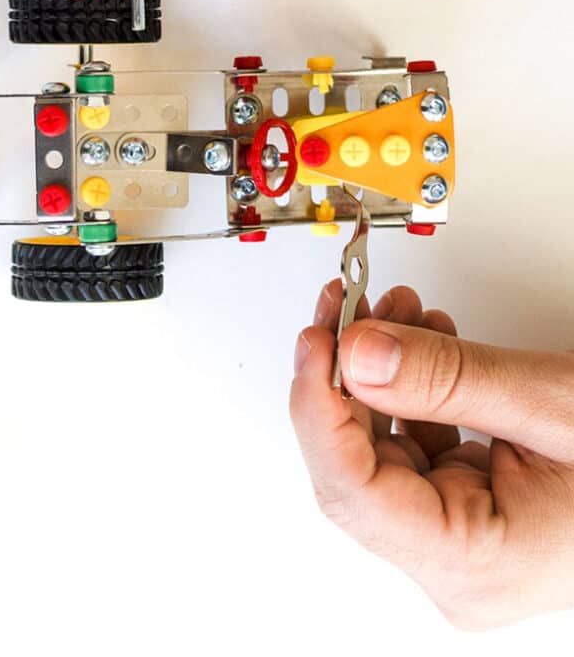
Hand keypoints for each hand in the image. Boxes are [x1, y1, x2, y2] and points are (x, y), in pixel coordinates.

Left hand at [291, 281, 573, 628]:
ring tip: (394, 307)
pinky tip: (421, 338)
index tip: (317, 339)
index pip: (352, 490)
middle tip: (346, 304)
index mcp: (471, 565)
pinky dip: (410, 384)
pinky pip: (414, 439)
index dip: (319, 407)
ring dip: (378, 367)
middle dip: (347, 371)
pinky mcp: (468, 505)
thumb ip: (448, 380)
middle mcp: (455, 563)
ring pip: (380, 442)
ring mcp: (460, 535)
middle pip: (356, 462)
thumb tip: (357, 353)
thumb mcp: (550, 407)